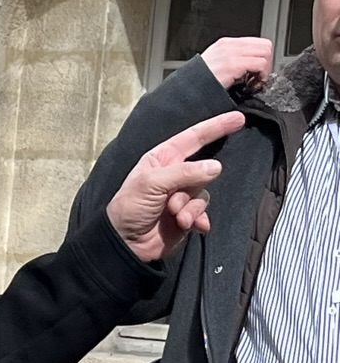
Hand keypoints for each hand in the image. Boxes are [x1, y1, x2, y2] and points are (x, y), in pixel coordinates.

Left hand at [105, 110, 245, 262]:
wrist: (124, 244)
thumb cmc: (129, 208)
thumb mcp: (152, 183)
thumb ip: (185, 172)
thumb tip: (215, 167)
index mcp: (163, 158)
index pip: (194, 137)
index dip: (216, 127)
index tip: (238, 118)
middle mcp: (175, 174)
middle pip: (203, 169)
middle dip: (192, 186)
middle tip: (173, 202)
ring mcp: (182, 195)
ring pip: (203, 194)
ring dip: (189, 207)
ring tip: (173, 216)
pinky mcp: (186, 215)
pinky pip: (203, 212)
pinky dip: (199, 219)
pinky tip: (194, 226)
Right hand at [199, 37, 272, 89]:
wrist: (185, 94)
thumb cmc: (197, 86)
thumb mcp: (214, 67)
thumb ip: (231, 62)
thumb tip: (248, 68)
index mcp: (224, 44)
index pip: (257, 43)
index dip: (261, 59)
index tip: (255, 74)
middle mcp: (228, 46)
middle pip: (265, 46)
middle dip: (266, 64)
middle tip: (257, 79)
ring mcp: (230, 54)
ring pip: (265, 53)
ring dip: (264, 71)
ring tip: (253, 83)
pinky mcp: (232, 65)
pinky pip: (260, 64)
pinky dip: (261, 76)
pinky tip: (251, 86)